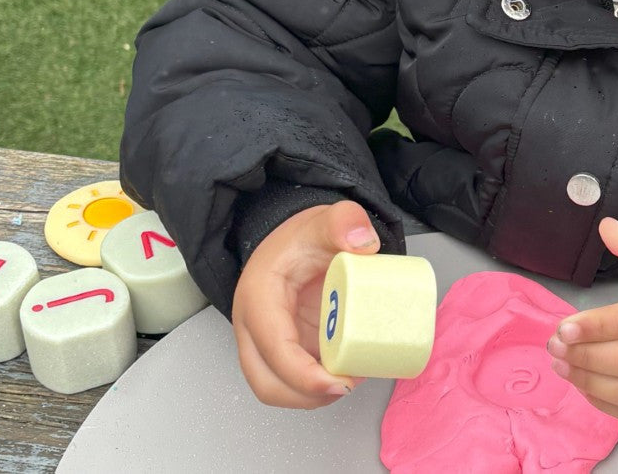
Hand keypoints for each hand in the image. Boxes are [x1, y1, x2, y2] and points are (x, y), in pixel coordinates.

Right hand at [232, 200, 380, 407]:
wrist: (293, 243)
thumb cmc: (300, 239)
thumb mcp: (322, 222)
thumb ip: (344, 221)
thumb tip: (363, 241)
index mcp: (259, 298)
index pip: (273, 349)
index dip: (304, 375)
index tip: (338, 381)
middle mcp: (254, 326)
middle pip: (267, 382)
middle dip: (307, 396)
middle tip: (349, 385)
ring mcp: (266, 342)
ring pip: (277, 388)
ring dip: (312, 396)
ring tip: (351, 380)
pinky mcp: (282, 350)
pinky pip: (292, 380)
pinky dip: (316, 387)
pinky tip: (345, 374)